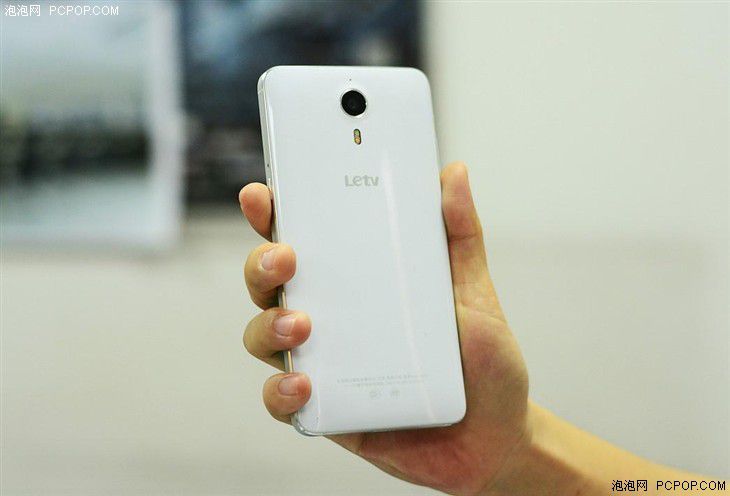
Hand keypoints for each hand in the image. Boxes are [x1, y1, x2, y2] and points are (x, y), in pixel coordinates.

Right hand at [239, 162, 530, 494]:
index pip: (306, 240)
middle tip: (286, 257)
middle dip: (262, 263)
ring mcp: (325, 363)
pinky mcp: (326, 409)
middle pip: (271, 282)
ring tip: (302, 325)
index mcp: (359, 281)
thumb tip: (454, 172)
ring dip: (269, 326)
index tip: (262, 195)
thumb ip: (460, 235)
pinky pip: (282, 400)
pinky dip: (282, 392)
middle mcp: (332, 317)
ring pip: (264, 335)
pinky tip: (305, 385)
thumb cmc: (481, 359)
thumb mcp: (474, 291)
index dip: (275, 216)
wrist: (494, 436)